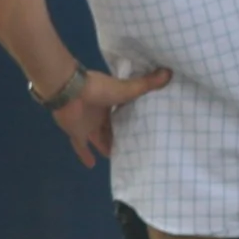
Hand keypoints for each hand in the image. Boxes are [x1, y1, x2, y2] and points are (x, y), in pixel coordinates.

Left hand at [50, 67, 172, 166]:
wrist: (69, 90)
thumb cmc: (99, 89)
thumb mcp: (127, 88)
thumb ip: (146, 84)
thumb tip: (169, 72)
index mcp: (111, 102)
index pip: (123, 114)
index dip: (131, 120)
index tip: (144, 129)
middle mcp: (99, 115)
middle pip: (111, 129)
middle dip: (119, 136)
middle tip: (134, 147)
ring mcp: (86, 124)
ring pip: (98, 139)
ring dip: (106, 147)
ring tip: (120, 157)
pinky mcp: (75, 133)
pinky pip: (80, 147)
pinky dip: (85, 155)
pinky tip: (92, 165)